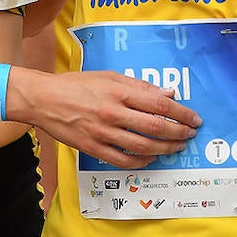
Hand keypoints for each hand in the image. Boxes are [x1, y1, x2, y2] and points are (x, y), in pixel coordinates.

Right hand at [8, 68, 201, 168]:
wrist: (44, 99)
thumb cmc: (76, 84)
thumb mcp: (108, 76)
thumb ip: (139, 86)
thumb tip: (168, 93)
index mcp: (117, 91)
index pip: (158, 103)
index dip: (180, 112)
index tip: (193, 118)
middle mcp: (112, 112)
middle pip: (155, 127)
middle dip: (178, 132)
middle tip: (189, 134)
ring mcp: (103, 132)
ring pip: (143, 146)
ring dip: (165, 148)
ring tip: (176, 147)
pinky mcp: (93, 148)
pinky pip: (123, 160)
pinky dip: (141, 161)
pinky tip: (151, 156)